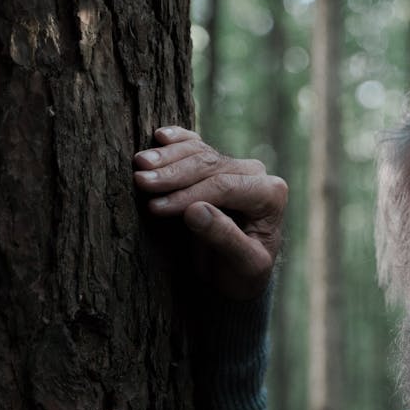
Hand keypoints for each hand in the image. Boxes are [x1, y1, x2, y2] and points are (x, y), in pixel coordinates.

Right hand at [134, 126, 287, 299]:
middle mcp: (256, 174)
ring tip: (139, 164)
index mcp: (270, 195)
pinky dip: (176, 141)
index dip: (188, 194)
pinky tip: (159, 137)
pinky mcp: (216, 164)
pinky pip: (195, 146)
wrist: (237, 273)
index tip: (155, 207)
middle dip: (172, 174)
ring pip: (199, 152)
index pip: (224, 186)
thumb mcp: (243, 265)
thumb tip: (195, 210)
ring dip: (167, 157)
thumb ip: (224, 238)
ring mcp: (235, 166)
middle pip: (209, 165)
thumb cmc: (242, 273)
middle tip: (140, 180)